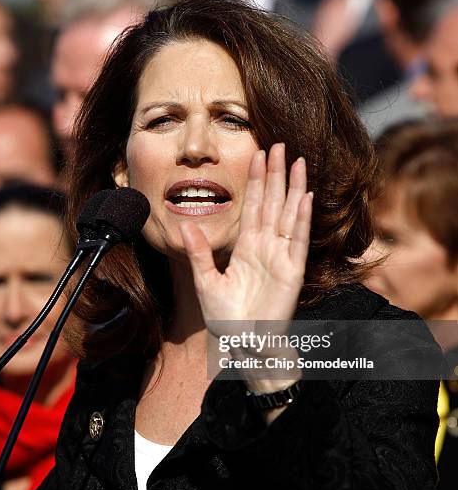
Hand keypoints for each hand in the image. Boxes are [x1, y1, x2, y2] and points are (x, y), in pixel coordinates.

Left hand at [179, 143, 311, 325]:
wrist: (243, 343)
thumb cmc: (226, 318)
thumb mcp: (206, 282)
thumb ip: (199, 253)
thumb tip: (184, 225)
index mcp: (246, 247)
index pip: (253, 206)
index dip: (256, 181)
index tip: (257, 155)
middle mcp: (265, 247)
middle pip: (272, 203)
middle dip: (276, 175)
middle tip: (280, 146)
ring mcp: (280, 256)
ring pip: (288, 215)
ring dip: (293, 188)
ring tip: (298, 162)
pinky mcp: (292, 271)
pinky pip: (297, 240)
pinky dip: (302, 219)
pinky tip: (304, 197)